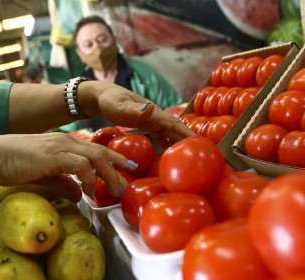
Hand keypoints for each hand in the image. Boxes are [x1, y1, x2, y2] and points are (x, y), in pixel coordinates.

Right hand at [0, 133, 133, 196]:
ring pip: (95, 156)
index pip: (95, 149)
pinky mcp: (52, 156)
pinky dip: (89, 175)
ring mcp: (60, 147)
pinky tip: (91, 188)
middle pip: (101, 152)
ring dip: (108, 173)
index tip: (126, 170)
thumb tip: (79, 195)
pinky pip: (79, 164)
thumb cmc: (13, 164)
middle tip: (129, 179)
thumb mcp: (44, 175)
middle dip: (118, 165)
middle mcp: (66, 141)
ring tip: (115, 189)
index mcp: (65, 144)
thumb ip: (62, 183)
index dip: (113, 159)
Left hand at [80, 81, 194, 147]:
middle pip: (176, 129)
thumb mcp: (119, 106)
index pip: (174, 123)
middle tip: (202, 153)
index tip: (199, 143)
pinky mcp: (147, 126)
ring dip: (180, 143)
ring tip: (191, 157)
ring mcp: (152, 121)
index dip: (186, 133)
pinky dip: (168, 145)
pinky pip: (161, 137)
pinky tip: (170, 156)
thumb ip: (133, 109)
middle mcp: (156, 116)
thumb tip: (149, 108)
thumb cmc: (110, 101)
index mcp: (153, 112)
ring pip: (170, 133)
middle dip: (189, 139)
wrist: (101, 97)